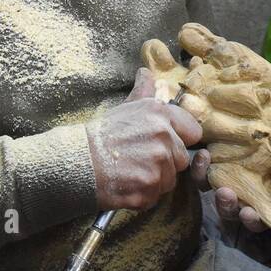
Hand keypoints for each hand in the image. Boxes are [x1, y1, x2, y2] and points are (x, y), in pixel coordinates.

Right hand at [85, 68, 202, 210]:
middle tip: (139, 160)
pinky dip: (142, 196)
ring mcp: (158, 164)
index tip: (164, 144)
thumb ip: (143, 93)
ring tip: (130, 172)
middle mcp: (163, 137)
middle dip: (165, 163)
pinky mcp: (149, 187)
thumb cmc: (100, 135)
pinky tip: (126, 185)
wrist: (76, 161)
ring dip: (154, 180)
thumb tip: (147, 73)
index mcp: (160, 114)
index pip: (193, 131)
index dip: (180, 140)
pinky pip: (155, 196)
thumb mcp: (124, 108)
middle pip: (181, 159)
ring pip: (169, 180)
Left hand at [190, 78, 270, 232]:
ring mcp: (246, 191)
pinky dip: (206, 182)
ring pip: (240, 211)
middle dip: (258, 212)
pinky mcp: (222, 182)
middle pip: (269, 211)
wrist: (249, 109)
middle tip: (245, 203)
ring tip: (223, 194)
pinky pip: (213, 192)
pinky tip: (202, 163)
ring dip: (231, 207)